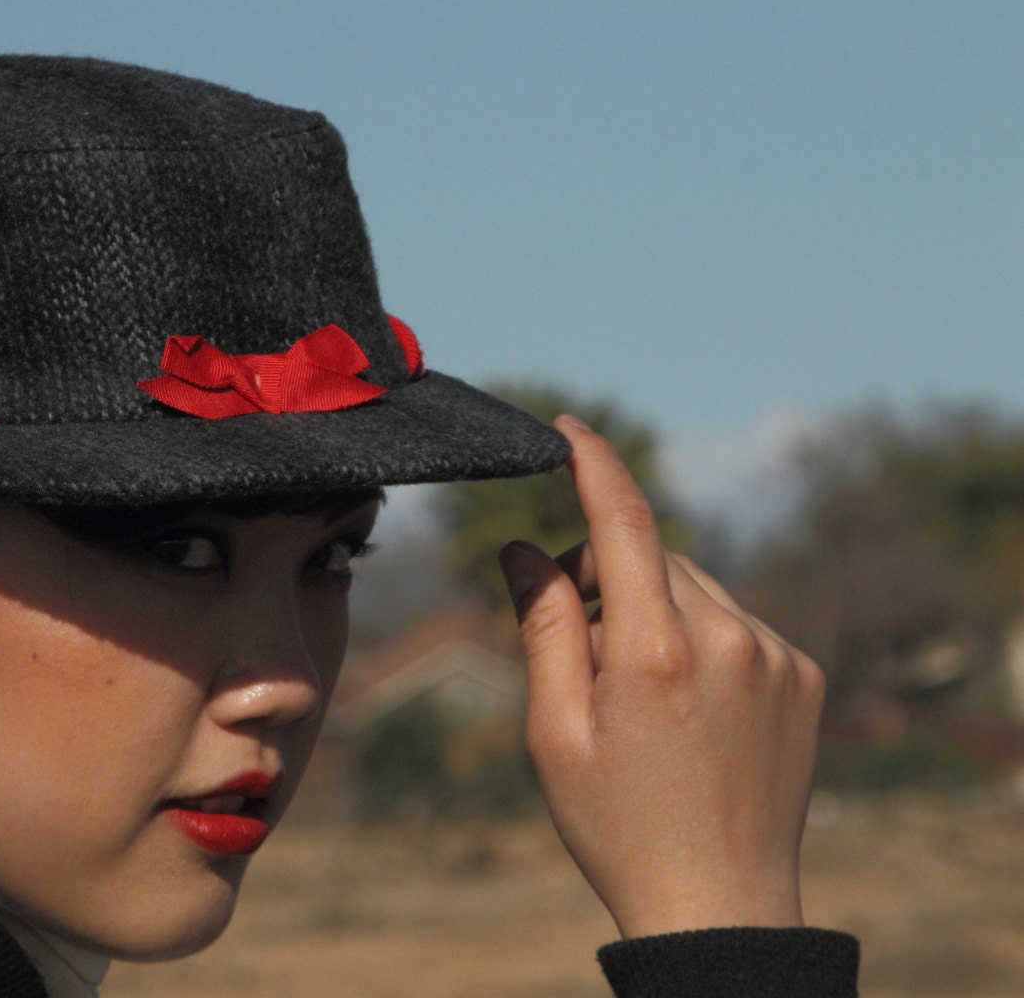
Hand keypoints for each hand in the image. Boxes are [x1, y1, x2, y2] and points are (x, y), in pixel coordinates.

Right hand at [497, 415, 824, 938]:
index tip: (569, 427)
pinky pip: (739, 622)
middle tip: (584, 652)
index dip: (594, 463)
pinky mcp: (804, 675)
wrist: (719, 901)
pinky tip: (690, 707)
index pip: (624, 520)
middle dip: (610, 577)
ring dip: (660, 611)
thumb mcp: (555, 732)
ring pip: (698, 588)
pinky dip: (704, 638)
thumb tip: (524, 550)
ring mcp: (776, 655)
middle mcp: (728, 638)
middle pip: (654, 557)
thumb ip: (543, 628)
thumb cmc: (618, 823)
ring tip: (642, 695)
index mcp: (655, 651)